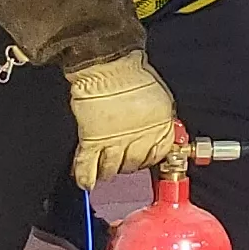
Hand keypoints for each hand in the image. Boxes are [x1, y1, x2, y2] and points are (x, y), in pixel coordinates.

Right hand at [63, 51, 181, 186]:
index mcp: (158, 128)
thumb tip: (162, 128)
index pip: (158, 155)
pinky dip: (86, 177)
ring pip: (111, 168)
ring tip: (107, 171)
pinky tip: (87, 184)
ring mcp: (113, 142)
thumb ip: (160, 118)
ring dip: (109, 171)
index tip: (146, 159)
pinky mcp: (91, 140)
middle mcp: (137, 139)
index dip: (151, 158)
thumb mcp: (161, 98)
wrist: (110, 66)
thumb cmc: (136, 75)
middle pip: (135, 165)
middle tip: (124, 162)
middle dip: (130, 165)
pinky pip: (87, 165)